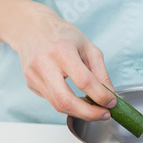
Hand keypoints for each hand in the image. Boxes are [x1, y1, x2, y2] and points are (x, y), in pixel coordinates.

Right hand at [12, 4, 116, 120]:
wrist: (31, 28)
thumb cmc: (62, 35)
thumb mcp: (87, 46)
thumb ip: (100, 72)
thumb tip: (110, 96)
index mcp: (62, 51)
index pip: (83, 81)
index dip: (100, 96)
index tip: (112, 102)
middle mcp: (44, 64)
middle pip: (65, 101)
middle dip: (88, 114)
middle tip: (103, 115)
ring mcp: (34, 75)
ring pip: (57, 105)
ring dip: (79, 112)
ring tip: (93, 108)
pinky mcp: (30, 83)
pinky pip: (51, 100)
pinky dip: (67, 103)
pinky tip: (75, 97)